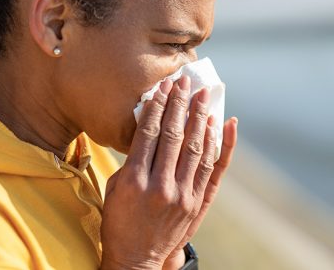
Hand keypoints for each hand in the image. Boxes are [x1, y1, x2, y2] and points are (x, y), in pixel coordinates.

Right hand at [100, 75, 230, 269]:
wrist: (136, 260)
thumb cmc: (119, 222)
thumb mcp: (114, 189)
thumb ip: (131, 161)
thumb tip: (148, 130)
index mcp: (133, 180)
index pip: (149, 133)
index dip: (157, 107)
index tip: (163, 88)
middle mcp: (160, 186)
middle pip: (174, 135)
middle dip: (180, 105)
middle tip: (186, 83)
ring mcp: (181, 195)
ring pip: (196, 148)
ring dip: (201, 118)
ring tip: (204, 96)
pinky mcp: (196, 203)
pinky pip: (209, 168)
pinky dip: (215, 145)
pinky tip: (219, 126)